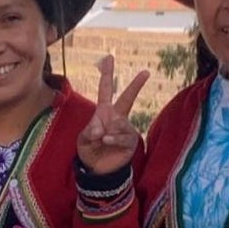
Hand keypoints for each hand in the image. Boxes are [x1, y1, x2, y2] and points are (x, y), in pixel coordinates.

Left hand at [75, 56, 147, 178]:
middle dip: (136, 85)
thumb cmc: (90, 151)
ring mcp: (125, 128)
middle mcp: (117, 117)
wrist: (98, 169)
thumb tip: (101, 129)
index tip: (109, 58)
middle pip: (128, 97)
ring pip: (119, 123)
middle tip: (145, 72)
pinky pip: (123, 136)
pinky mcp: (131, 140)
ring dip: (107, 132)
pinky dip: (113, 139)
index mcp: (103, 112)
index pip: (105, 90)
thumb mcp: (83, 140)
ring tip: (101, 140)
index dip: (107, 74)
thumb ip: (89, 131)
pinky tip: (107, 141)